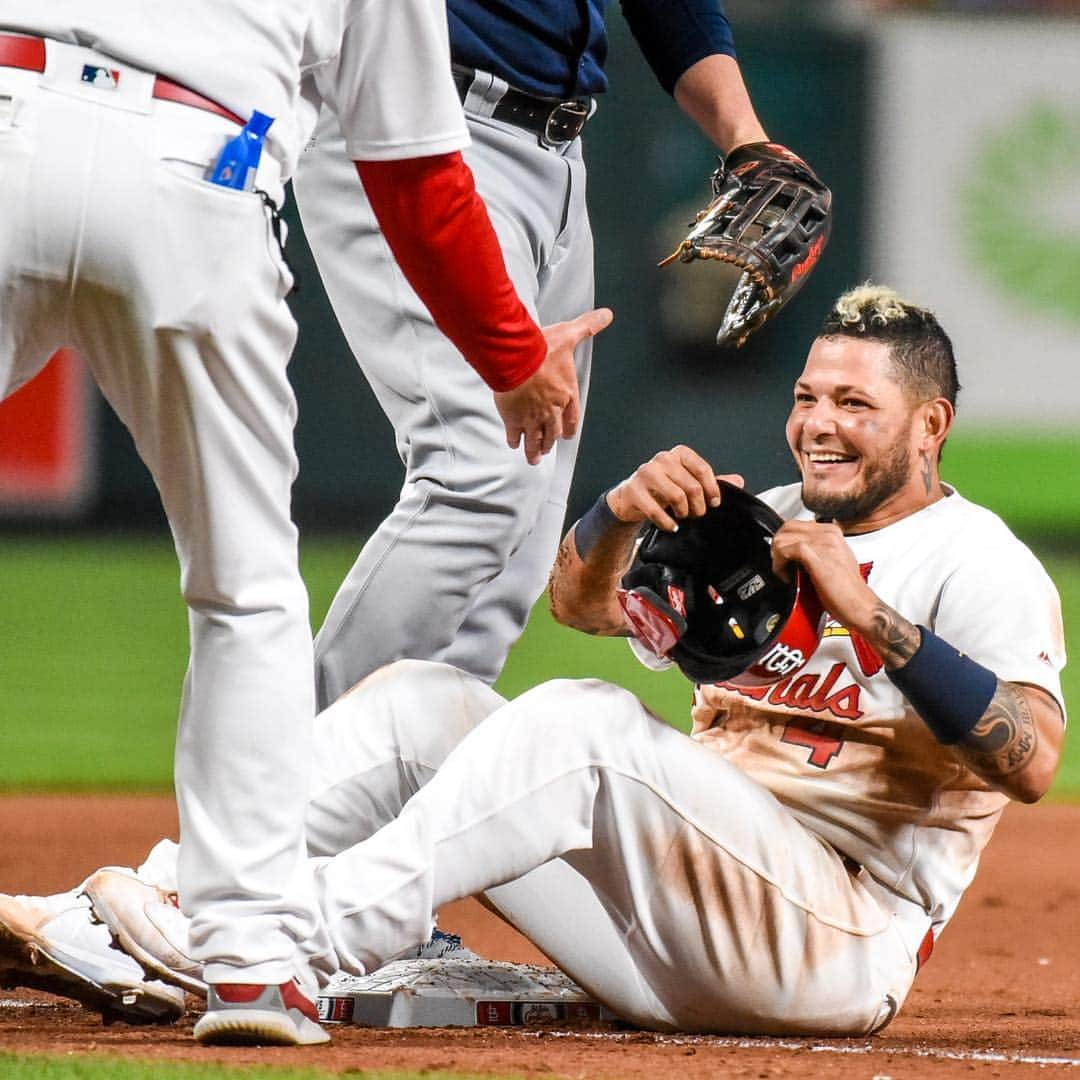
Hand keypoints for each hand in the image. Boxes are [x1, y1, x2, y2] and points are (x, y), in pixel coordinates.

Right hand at [494, 307, 612, 464]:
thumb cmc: (541, 348)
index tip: (566, 434)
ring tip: (533, 457)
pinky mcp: (513, 418)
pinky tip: (513, 443)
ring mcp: (532, 416)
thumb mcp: (569, 334)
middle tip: (546, 449)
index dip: (568, 426)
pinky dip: (515, 440)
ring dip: (535, 449)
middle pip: (552, 431)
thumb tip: (607, 315)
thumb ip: (588, 326)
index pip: (571, 416)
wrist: (516, 357)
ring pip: (535, 438)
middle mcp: (551, 409)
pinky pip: (515, 433)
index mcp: (566, 393)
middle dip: (549, 441)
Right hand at [607, 445, 743, 531]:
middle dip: (698, 506)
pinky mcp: (633, 491)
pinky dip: (667, 522)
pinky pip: (655, 510)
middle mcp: (661, 460)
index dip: (712, 489)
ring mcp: (645, 474)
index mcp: (678, 454)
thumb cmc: (660, 489)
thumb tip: (738, 481)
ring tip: (682, 516)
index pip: (702, 469)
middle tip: (696, 514)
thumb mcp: (686, 483)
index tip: (714, 502)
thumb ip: (711, 482)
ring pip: (676, 496)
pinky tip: (671, 525)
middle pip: (691, 486)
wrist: (629, 498)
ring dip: (683, 512)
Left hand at [770, 520, 875, 631]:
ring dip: (777, 557)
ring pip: (783, 538)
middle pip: (786, 528)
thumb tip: (793, 551)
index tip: (785, 559)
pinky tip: (787, 577)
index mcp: (832, 532)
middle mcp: (828, 533)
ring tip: (785, 573)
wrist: (860, 606)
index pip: (795, 525)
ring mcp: (824, 542)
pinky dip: (779, 565)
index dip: (784, 542)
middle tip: (781, 566)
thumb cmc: (847, 591)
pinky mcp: (817, 555)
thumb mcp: (831, 562)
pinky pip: (785, 549)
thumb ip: (816, 551)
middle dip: (777, 547)